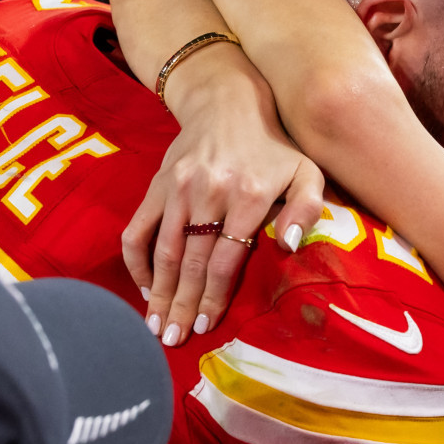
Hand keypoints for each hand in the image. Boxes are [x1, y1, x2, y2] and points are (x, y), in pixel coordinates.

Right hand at [121, 91, 324, 346]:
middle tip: (172, 340)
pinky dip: (137, 262)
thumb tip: (289, 249)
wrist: (227, 102)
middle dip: (181, 306)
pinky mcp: (157, 185)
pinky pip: (138, 229)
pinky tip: (145, 288)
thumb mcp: (306, 173)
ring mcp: (178, 190)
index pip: (225, 259)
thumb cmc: (274, 148)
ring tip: (155, 325)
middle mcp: (210, 193)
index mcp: (249, 197)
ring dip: (158, 293)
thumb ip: (306, 211)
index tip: (206, 326)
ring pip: (163, 251)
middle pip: (191, 263)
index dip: (213, 296)